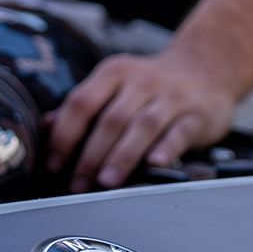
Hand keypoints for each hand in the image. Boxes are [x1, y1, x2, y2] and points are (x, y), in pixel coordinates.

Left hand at [48, 50, 239, 191]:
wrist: (207, 67)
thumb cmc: (151, 85)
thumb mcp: (115, 84)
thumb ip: (84, 105)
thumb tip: (45, 125)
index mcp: (114, 73)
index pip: (82, 102)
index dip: (64, 135)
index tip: (54, 163)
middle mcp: (141, 82)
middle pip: (111, 119)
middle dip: (91, 155)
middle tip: (78, 183)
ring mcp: (170, 97)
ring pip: (142, 126)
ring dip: (122, 156)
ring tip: (107, 182)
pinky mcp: (196, 114)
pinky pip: (178, 132)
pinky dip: (165, 148)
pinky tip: (153, 164)